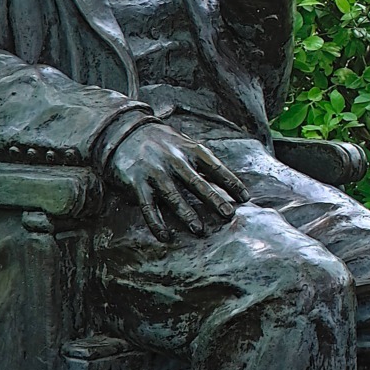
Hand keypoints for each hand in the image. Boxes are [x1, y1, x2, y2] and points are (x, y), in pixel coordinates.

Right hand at [108, 122, 248, 239]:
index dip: (231, 182)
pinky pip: (148, 206)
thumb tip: (227, 182)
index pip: (215, 167)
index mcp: (189, 150)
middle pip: (197, 183)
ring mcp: (155, 172)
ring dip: (186, 213)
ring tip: (199, 229)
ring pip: (173, 195)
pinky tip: (165, 236)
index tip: (245, 197)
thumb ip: (203, 161)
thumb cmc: (162, 142)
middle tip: (228, 215)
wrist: (123, 133)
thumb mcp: (185, 144)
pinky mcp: (136, 182)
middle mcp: (173, 160)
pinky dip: (156, 222)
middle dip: (213, 199)